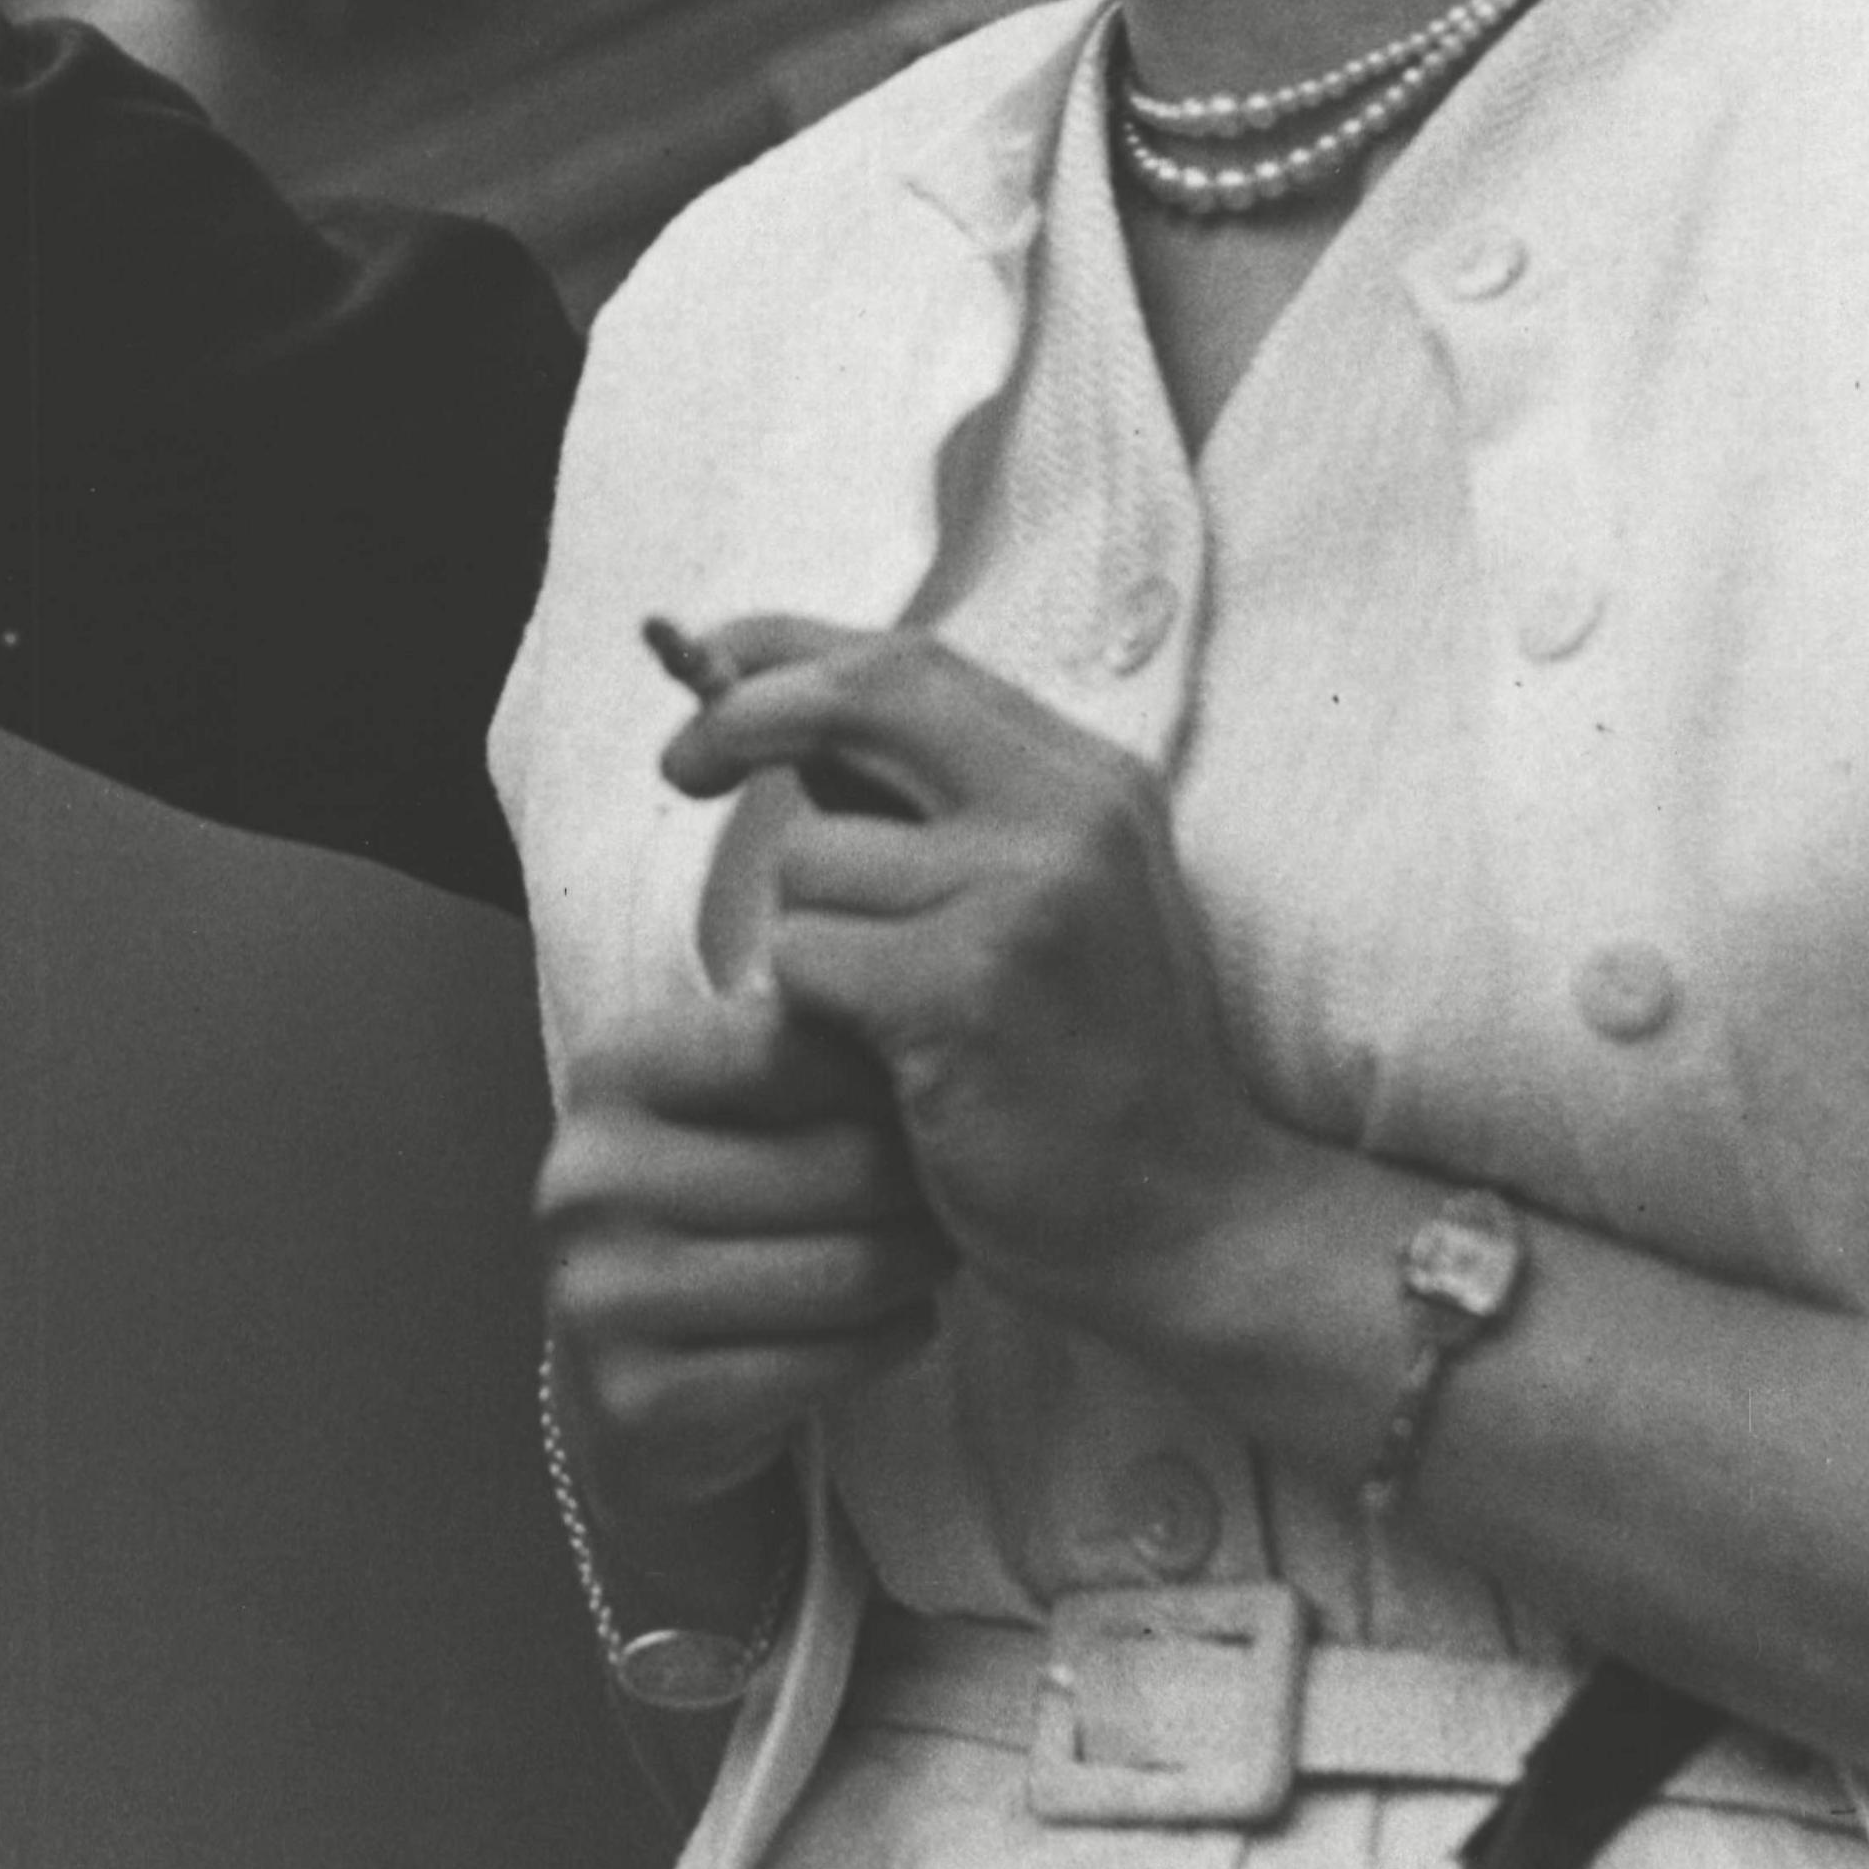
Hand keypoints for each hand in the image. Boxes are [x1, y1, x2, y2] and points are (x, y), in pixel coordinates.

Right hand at [537, 971, 952, 1533]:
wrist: (634, 1389)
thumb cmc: (713, 1216)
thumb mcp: (728, 1114)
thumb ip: (798, 1050)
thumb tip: (929, 997)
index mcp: (611, 1075)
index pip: (789, 1047)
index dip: (880, 1075)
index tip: (930, 1095)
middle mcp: (590, 1179)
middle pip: (831, 1168)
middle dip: (919, 1182)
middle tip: (966, 1188)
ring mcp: (604, 1296)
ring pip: (840, 1273)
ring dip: (921, 1266)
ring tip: (943, 1250)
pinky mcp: (642, 1400)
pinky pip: (822, 1365)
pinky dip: (890, 1340)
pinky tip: (906, 1322)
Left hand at [660, 619, 1286, 1342]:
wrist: (1188, 1220)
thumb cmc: (1086, 1067)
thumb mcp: (1040, 898)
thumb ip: (929, 806)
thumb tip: (770, 711)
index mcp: (1090, 778)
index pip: (911, 658)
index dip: (789, 648)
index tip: (710, 663)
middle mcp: (1069, 813)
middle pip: (859, 696)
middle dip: (743, 718)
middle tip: (681, 767)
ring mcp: (1023, 895)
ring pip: (811, 857)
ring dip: (806, 932)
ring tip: (887, 1010)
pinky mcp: (966, 987)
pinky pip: (807, 955)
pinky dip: (813, 1011)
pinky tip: (890, 1061)